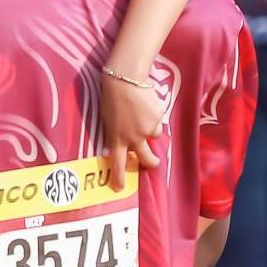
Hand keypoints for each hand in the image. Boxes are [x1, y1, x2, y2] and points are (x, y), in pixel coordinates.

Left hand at [96, 65, 167, 191]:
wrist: (125, 79)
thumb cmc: (111, 96)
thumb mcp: (108, 119)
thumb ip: (115, 134)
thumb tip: (119, 144)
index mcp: (117, 138)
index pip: (117, 164)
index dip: (118, 178)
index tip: (118, 188)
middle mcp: (133, 138)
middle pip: (147, 159)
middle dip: (151, 163)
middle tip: (152, 162)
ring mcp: (147, 130)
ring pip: (154, 136)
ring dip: (150, 128)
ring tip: (142, 112)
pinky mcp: (157, 119)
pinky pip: (158, 122)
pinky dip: (154, 116)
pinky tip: (147, 104)